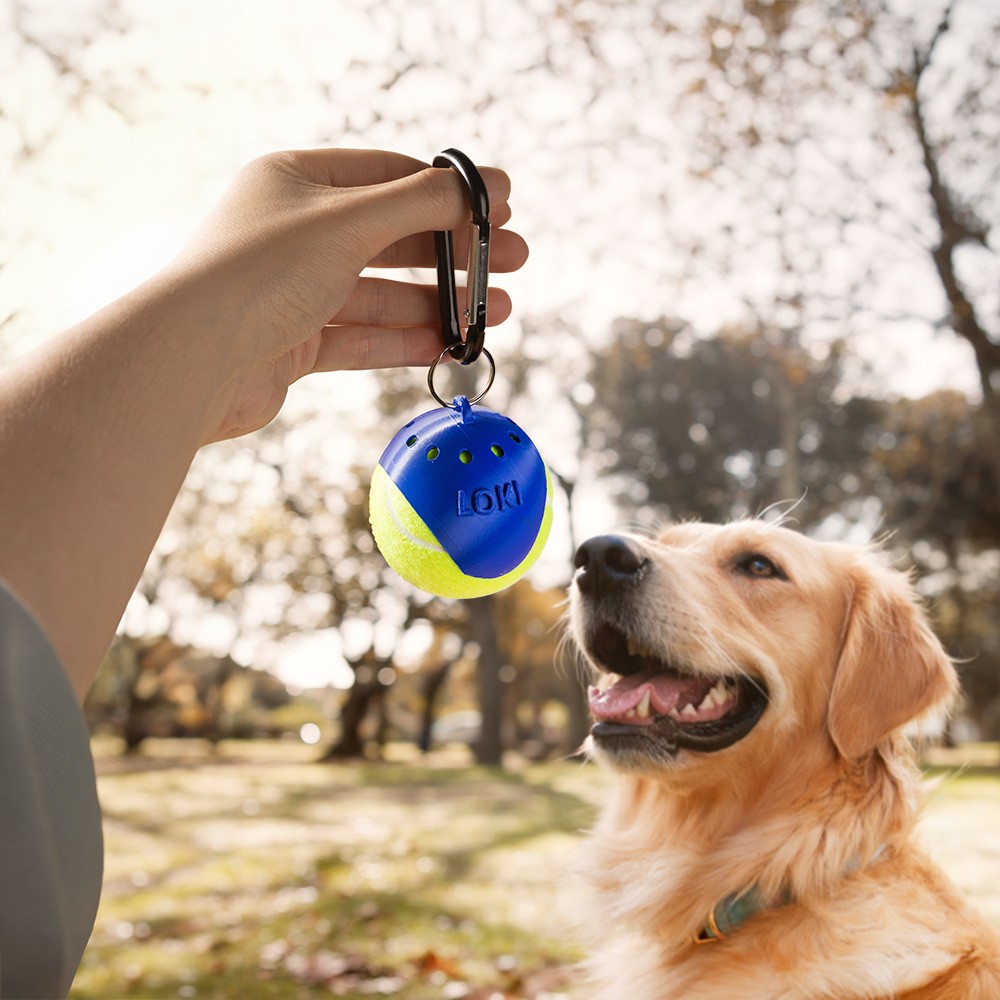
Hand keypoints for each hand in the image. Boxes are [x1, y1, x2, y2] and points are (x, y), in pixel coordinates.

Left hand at [166, 149, 528, 441]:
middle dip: (455, 253)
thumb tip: (483, 184)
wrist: (190, 361)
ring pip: (381, 292)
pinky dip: (406, 340)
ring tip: (498, 311)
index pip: (388, 175)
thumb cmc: (256, 275)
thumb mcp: (349, 222)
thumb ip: (421, 203)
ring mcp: (293, 290)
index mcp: (296, 181)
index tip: (500, 208)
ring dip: (440, 302)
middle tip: (514, 263)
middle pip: (392, 237)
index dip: (448, 192)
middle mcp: (294, 232)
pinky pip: (362, 337)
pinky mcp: (293, 343)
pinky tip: (450, 343)